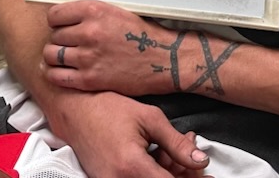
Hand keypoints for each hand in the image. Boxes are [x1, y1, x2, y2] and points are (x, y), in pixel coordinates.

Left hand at [43, 0, 177, 95]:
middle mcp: (88, 32)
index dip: (57, 21)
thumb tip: (64, 16)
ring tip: (63, 58)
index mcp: (94, 11)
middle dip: (59, 40)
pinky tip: (61, 72)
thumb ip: (90, 13)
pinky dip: (55, 74)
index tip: (62, 26)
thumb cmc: (141, 35)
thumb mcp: (116, 12)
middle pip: (54, 36)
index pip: (55, 15)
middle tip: (69, 44)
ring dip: (54, 57)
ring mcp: (87, 57)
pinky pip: (57, 76)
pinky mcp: (89, 79)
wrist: (162, 59)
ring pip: (51, 55)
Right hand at [52, 90, 209, 177]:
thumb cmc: (108, 108)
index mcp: (132, 167)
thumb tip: (201, 162)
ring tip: (173, 151)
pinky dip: (151, 173)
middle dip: (181, 175)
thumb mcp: (148, 118)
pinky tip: (159, 156)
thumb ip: (177, 143)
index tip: (206, 177)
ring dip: (167, 173)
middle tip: (192, 159)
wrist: (72, 110)